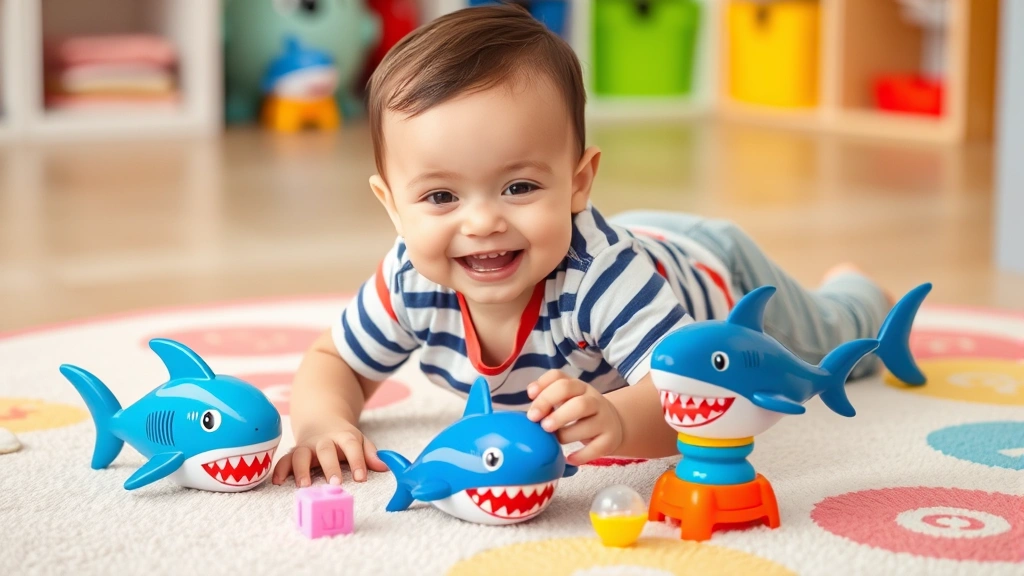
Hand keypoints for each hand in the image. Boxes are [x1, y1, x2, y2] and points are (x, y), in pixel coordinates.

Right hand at [271, 418, 387, 486]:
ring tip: (305, 485)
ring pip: (301, 454)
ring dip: (301, 469)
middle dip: (330, 467)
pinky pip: (284, 460)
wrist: (321, 420)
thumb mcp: (359, 441)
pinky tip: (278, 482)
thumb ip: (370, 454)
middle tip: (335, 484)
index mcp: (343, 436)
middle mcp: (323, 441)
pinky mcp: (293, 453)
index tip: (360, 477)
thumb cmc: (343, 438)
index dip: (357, 461)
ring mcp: (306, 446)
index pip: (351, 445)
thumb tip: (384, 467)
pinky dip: (279, 470)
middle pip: (326, 450)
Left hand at [526, 370, 623, 465]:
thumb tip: (531, 404)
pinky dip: (580, 455)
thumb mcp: (566, 398)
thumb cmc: (579, 411)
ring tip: (554, 440)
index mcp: (579, 387)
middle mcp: (594, 400)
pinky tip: (567, 458)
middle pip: (578, 403)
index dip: (543, 387)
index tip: (530, 397)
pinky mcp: (610, 440)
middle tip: (541, 425)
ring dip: (566, 434)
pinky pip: (595, 449)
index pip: (561, 380)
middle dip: (557, 415)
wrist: (611, 424)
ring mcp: (604, 420)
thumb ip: (547, 398)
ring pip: (588, 425)